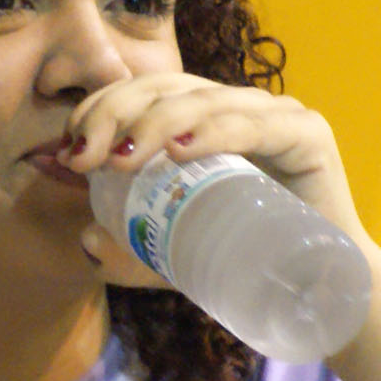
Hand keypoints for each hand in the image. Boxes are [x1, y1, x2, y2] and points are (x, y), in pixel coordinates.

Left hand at [60, 74, 369, 248]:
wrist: (312, 292)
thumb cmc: (240, 262)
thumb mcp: (169, 252)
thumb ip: (128, 247)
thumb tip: (85, 239)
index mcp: (200, 118)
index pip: (141, 93)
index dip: (100, 109)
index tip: (67, 151)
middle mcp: (235, 107)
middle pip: (165, 88)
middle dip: (114, 114)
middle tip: (83, 155)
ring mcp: (274, 115)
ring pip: (204, 102)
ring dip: (155, 124)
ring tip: (122, 157)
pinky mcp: (308, 135)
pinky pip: (257, 126)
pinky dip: (215, 133)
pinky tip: (181, 151)